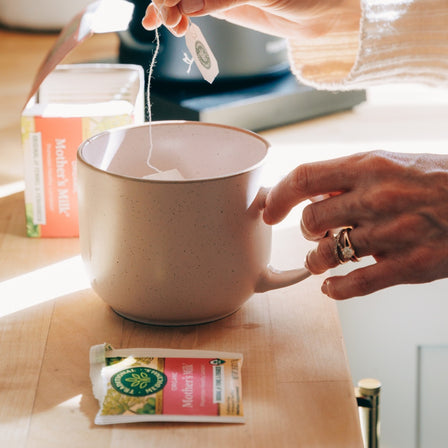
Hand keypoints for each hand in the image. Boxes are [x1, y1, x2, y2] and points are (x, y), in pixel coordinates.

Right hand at [141, 0, 360, 38]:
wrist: (317, 14)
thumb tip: (188, 4)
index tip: (169, 8)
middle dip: (167, 1)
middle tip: (170, 23)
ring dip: (168, 10)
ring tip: (170, 28)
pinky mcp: (221, 4)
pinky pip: (193, 8)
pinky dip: (178, 16)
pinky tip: (170, 25)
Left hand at [263, 150, 447, 298]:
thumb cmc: (439, 180)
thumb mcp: (393, 162)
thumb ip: (350, 177)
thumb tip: (309, 193)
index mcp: (370, 165)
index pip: (304, 177)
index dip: (278, 196)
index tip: (268, 210)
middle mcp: (377, 197)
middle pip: (311, 221)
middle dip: (306, 232)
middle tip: (315, 234)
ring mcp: (393, 233)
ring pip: (327, 254)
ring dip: (316, 261)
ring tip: (321, 260)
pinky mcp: (410, 265)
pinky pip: (357, 284)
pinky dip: (336, 290)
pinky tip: (331, 288)